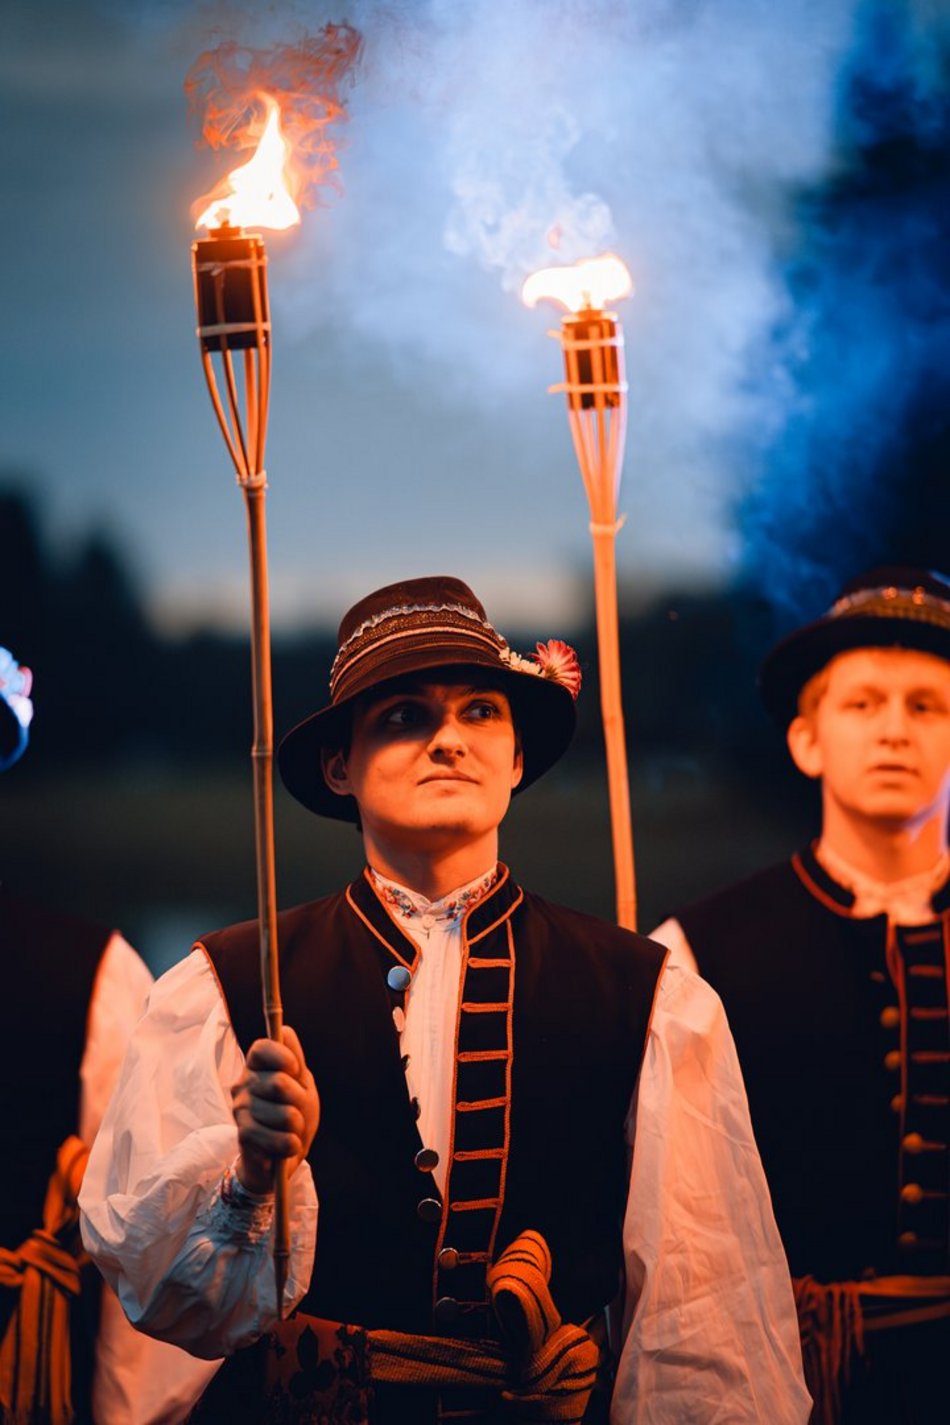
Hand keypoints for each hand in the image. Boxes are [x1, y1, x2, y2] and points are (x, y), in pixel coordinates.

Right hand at [231, 1026, 319, 1195]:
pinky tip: (287, 1145)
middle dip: (300, 1100)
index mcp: (257, 1066)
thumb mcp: (302, 1085)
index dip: (283, 1056)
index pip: (262, 1047)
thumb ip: (295, 1059)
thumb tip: (286, 1031)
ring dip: (297, 1126)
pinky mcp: (243, 1134)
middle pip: (279, 1083)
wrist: (284, 1154)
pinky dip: (290, 1144)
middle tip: (297, 1110)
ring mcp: (240, 1109)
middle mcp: (243, 1083)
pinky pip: (276, 1137)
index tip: (295, 1070)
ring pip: (283, 1114)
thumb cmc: (295, 1114)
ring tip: (291, 1130)